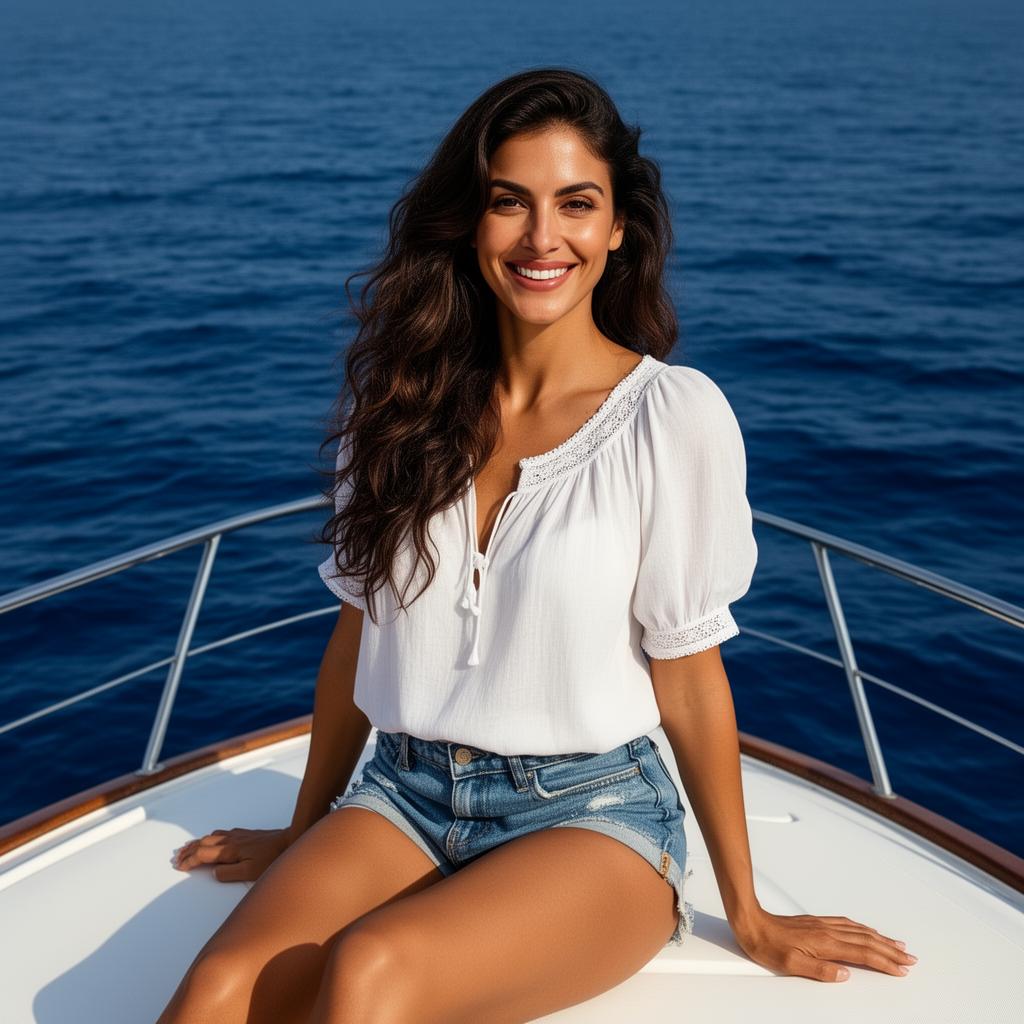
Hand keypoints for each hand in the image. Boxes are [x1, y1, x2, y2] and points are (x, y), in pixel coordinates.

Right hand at [172, 827, 292, 882]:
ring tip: (189, 848)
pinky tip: (212, 839)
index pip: (203, 854)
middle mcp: (231, 840)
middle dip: (189, 850)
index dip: (190, 861)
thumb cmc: (271, 858)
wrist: (289, 841)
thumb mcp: (250, 872)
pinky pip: (221, 833)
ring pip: (211, 836)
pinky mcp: (245, 834)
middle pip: (203, 842)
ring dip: (198, 842)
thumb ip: (228, 873)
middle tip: (178, 857)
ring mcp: (238, 835)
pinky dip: (210, 837)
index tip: (180, 866)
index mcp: (229, 850)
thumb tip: (213, 872)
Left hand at [732, 908, 917, 981]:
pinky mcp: (817, 922)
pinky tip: (867, 931)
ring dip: (881, 939)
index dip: (884, 962)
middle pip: (867, 941)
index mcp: (825, 944)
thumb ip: (820, 971)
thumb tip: (845, 974)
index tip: (901, 969)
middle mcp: (828, 931)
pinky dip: (863, 929)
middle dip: (891, 951)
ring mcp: (823, 925)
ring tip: (898, 945)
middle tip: (910, 958)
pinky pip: (848, 924)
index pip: (863, 954)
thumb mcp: (791, 965)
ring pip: (859, 931)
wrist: (752, 922)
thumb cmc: (768, 945)